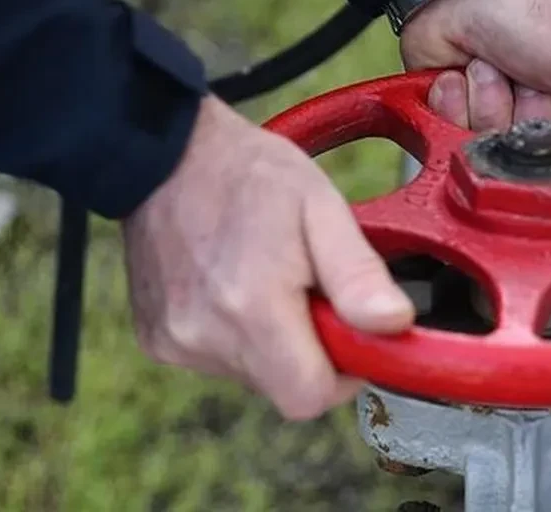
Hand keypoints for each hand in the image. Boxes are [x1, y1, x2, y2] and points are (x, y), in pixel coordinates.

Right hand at [121, 95, 414, 419]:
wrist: (165, 153)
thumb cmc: (248, 174)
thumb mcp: (320, 206)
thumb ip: (357, 272)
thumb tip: (394, 323)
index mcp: (253, 307)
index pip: (310, 397)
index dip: (341, 372)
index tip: (346, 328)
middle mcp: (207, 335)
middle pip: (283, 388)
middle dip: (308, 349)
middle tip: (305, 287)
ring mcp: (176, 341)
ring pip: (253, 375)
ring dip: (271, 340)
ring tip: (263, 276)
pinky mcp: (156, 339)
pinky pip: (215, 359)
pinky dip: (233, 333)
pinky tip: (229, 283)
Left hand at [399, 0, 550, 137]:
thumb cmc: (528, 12)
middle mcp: (549, 114)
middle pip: (545, 155)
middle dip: (532, 112)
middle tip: (529, 74)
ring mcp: (504, 119)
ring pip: (498, 148)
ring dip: (492, 98)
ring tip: (492, 64)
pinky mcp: (461, 121)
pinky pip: (456, 137)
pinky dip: (457, 99)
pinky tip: (461, 71)